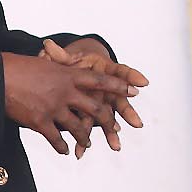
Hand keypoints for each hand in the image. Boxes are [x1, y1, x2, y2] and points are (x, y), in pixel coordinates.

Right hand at [3, 51, 129, 157]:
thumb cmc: (17, 67)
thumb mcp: (44, 63)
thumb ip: (59, 67)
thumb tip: (69, 65)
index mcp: (68, 75)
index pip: (99, 81)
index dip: (118, 87)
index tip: (135, 91)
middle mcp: (65, 92)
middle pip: (95, 109)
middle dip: (107, 121)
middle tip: (115, 129)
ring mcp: (54, 108)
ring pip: (77, 127)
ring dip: (84, 138)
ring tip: (87, 144)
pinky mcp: (40, 122)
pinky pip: (56, 138)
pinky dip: (62, 146)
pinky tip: (64, 150)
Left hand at [42, 38, 147, 152]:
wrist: (76, 68)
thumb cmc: (75, 63)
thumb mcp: (67, 58)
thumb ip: (60, 56)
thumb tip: (48, 46)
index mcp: (104, 69)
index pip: (121, 71)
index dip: (132, 76)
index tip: (143, 83)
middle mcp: (106, 87)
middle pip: (119, 99)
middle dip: (128, 113)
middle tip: (137, 123)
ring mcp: (102, 100)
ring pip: (110, 115)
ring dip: (113, 131)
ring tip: (116, 145)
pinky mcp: (95, 110)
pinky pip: (97, 123)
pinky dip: (99, 134)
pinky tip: (100, 145)